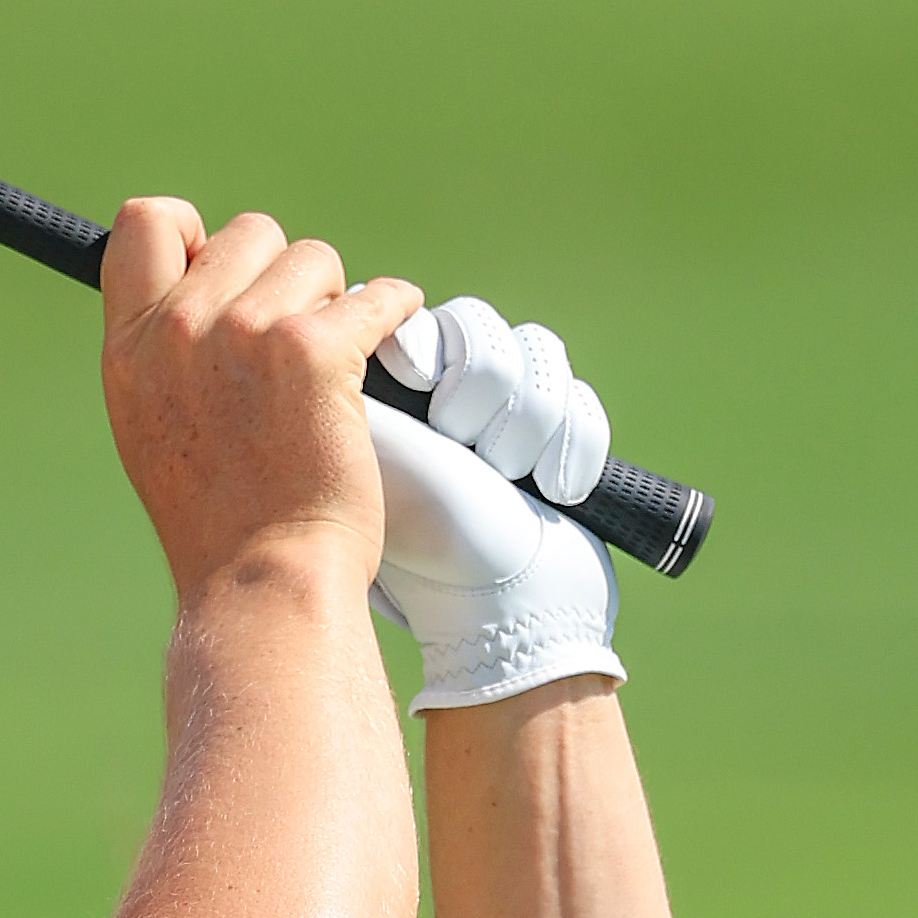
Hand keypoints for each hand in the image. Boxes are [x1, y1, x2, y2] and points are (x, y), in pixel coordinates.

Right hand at [101, 201, 424, 599]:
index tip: (224, 273)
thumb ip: (165, 348)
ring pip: (314, 259)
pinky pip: (378, 295)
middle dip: (282, 276)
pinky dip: (393, 315)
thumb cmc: (218, 517)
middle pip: (248, 232)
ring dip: (333, 302)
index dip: (194, 231)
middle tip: (290, 343)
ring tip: (326, 369)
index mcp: (129, 347)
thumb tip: (210, 284)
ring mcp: (244, 333)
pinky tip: (384, 351)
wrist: (261, 575)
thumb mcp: (149, 423)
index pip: (145, 222)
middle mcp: (179, 329)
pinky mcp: (313, 350)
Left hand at [366, 301, 624, 710]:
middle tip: (464, 445)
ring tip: (503, 472)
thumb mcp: (365, 446)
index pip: (426, 320)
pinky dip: (570, 444)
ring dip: (523, 423)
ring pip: (535, 356)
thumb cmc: (421, 536)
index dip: (432, 350)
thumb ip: (338, 374)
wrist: (504, 609)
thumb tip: (339, 308)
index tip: (420, 385)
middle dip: (480, 392)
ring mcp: (508, 414)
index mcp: (397, 395)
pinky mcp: (561, 434)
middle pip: (483, 330)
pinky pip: (579, 396)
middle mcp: (450, 397)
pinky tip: (551, 487)